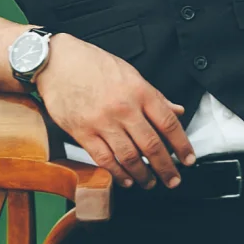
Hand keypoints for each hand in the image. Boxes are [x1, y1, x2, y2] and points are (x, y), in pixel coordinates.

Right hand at [36, 33, 195, 188]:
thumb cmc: (92, 64)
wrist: (56, 61)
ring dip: (143, 175)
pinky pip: (104, 159)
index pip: (168, 123)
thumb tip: (176, 111)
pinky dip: (117, 173)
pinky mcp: (82, 132)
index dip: (181, 144)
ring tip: (149, 182)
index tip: (188, 159)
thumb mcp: (129, 73)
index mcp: (139, 91)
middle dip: (166, 167)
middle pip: (151, 145)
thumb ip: (154, 96)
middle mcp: (123, 108)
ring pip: (129, 157)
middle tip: (173, 180)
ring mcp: (102, 122)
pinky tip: (125, 179)